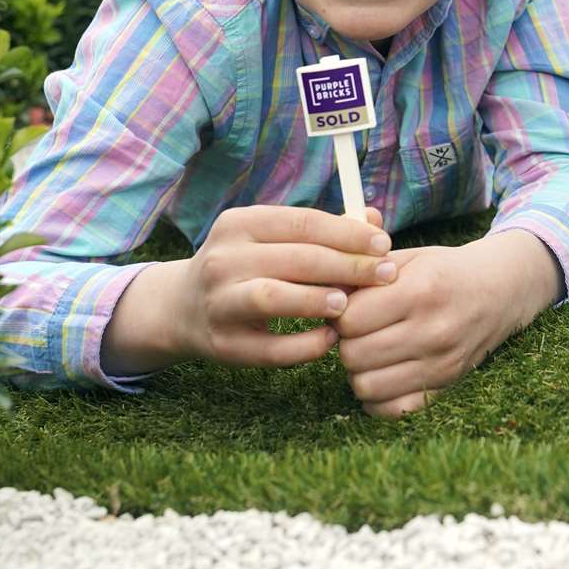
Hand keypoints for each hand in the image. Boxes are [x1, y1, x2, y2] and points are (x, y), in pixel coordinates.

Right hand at [166, 204, 394, 368]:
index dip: (347, 233)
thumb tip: (374, 219)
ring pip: (272, 297)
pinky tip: (330, 339)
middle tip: (385, 274)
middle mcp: (223, 259)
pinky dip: (304, 345)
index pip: (302, 222)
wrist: (183, 308)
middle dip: (347, 266)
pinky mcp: (222, 344)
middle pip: (295, 258)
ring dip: (316, 300)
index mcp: (240, 224)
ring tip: (347, 304)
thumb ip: (323, 230)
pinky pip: (269, 348)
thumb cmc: (247, 266)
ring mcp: (219, 302)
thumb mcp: (272, 239)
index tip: (383, 244)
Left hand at [334, 229, 561, 417]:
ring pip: (365, 386)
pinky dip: (378, 397)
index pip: (349, 319)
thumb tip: (321, 288)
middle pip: (353, 354)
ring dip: (359, 370)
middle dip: (347, 342)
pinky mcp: (446, 386)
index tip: (349, 306)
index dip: (339, 313)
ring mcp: (441, 363)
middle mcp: (433, 330)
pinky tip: (384, 373)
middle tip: (358, 330)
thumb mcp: (408, 258)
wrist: (499, 290)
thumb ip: (364, 270)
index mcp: (421, 290)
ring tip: (370, 350)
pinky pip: (391, 410)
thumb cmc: (443, 271)